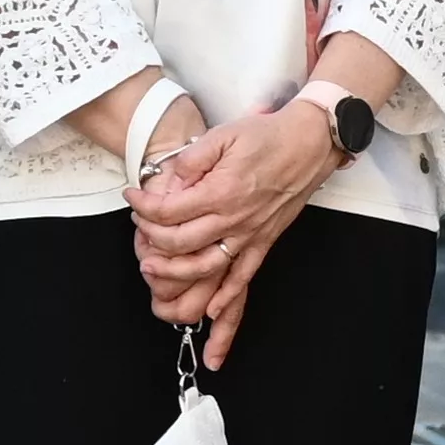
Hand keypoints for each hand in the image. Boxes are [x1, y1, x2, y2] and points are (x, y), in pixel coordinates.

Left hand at [131, 107, 343, 361]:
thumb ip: (192, 158)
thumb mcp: (223, 135)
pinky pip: (244, 276)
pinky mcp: (265, 241)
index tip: (133, 197)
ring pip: (206, 267)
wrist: (311, 143)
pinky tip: (210, 309)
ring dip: (175, 274)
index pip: (168, 210)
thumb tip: (170, 179)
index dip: (143, 206)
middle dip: (150, 238)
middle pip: (179, 242)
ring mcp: (251, 234)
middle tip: (139, 226)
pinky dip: (227, 297)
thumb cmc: (269, 137)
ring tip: (152, 269)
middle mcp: (234, 218)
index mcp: (221, 190)